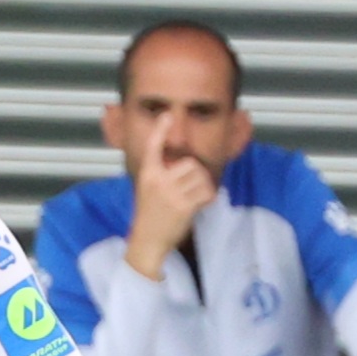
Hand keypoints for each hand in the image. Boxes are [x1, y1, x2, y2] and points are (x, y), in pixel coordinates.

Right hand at [123, 115, 217, 280]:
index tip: (167, 115)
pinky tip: (202, 204)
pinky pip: (206, 192)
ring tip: (197, 197)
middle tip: (193, 187)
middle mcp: (158, 180)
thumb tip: (190, 166)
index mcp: (148, 173)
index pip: (153, 146)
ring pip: (200, 176)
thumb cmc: (151, 214)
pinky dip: (209, 197)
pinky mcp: (183, 206)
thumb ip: (163, 174)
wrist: (148, 240)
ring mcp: (171, 194)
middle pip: (191, 163)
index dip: (161, 129)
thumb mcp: (149, 189)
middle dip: (197, 174)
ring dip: (204, 186)